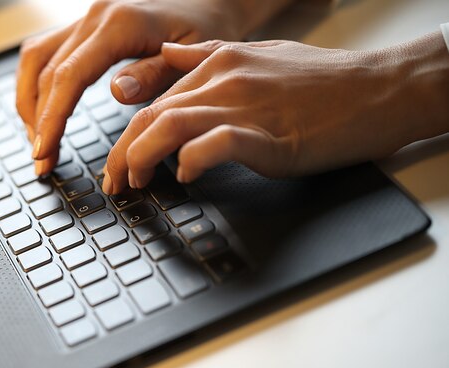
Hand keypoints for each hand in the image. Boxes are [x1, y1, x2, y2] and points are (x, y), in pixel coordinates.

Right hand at [16, 0, 272, 174]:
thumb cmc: (207, 25)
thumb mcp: (194, 55)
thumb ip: (155, 73)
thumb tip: (118, 93)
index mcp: (120, 24)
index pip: (70, 76)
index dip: (53, 118)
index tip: (45, 151)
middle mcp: (95, 16)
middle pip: (46, 71)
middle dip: (38, 121)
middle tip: (42, 161)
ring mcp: (87, 18)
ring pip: (36, 58)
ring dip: (29, 102)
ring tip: (38, 141)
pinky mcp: (86, 25)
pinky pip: (46, 51)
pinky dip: (37, 84)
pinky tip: (43, 110)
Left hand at [102, 33, 448, 192]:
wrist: (380, 88)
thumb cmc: (324, 80)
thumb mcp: (259, 55)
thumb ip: (207, 57)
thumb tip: (169, 57)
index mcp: (219, 61)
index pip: (156, 100)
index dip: (129, 135)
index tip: (119, 163)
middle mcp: (225, 78)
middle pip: (152, 115)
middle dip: (122, 153)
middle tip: (115, 183)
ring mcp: (245, 104)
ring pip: (170, 125)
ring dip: (142, 157)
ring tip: (136, 183)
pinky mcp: (267, 133)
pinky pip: (213, 145)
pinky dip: (191, 162)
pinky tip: (185, 177)